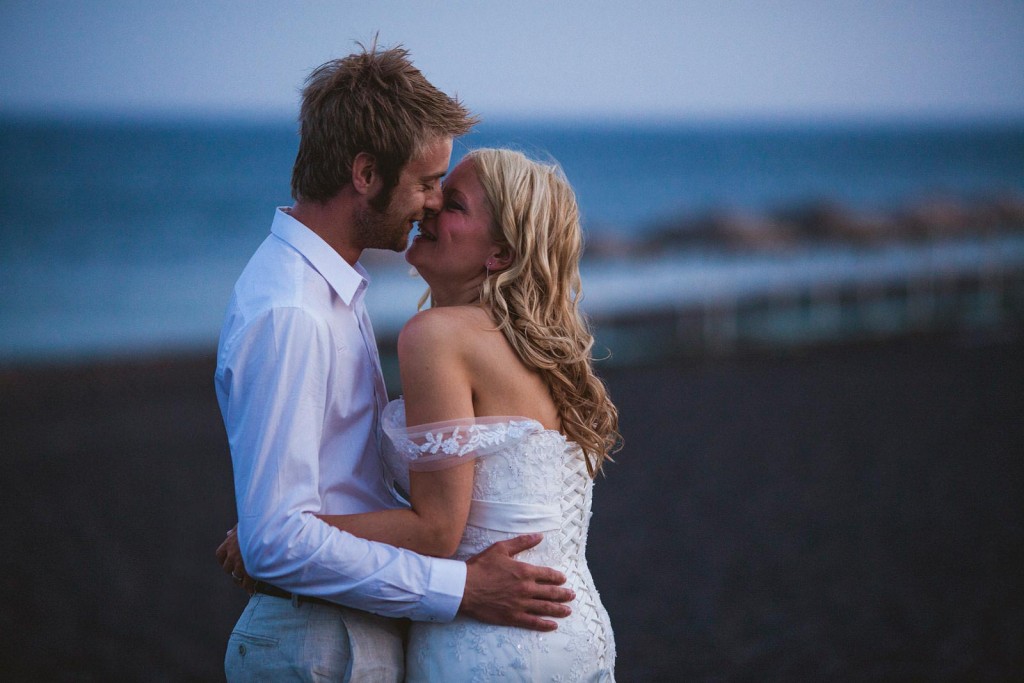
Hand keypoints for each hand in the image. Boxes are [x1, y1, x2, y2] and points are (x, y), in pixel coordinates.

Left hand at [215, 525, 255, 593]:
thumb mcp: (244, 524)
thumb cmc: (258, 524)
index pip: (220, 555)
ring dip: (241, 579)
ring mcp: (241, 563)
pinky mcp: (251, 569)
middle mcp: (232, 554)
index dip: (224, 560)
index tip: (229, 562)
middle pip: (227, 568)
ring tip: (247, 582)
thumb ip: (236, 530)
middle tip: (241, 572)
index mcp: (229, 543)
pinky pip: (247, 583)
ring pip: (236, 575)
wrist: (267, 528)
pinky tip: (252, 590)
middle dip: (233, 570)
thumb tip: (228, 534)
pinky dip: (249, 587)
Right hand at [459, 534, 573, 630]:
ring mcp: (520, 604)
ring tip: (568, 611)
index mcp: (524, 571)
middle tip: (572, 596)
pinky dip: (545, 624)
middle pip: (551, 592)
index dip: (557, 577)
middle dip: (563, 594)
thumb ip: (522, 542)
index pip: (548, 574)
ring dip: (559, 609)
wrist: (464, 587)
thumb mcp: (501, 549)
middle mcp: (526, 589)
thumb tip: (539, 536)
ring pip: (545, 608)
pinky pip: (533, 622)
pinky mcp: (512, 617)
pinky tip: (553, 625)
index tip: (563, 579)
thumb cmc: (481, 566)